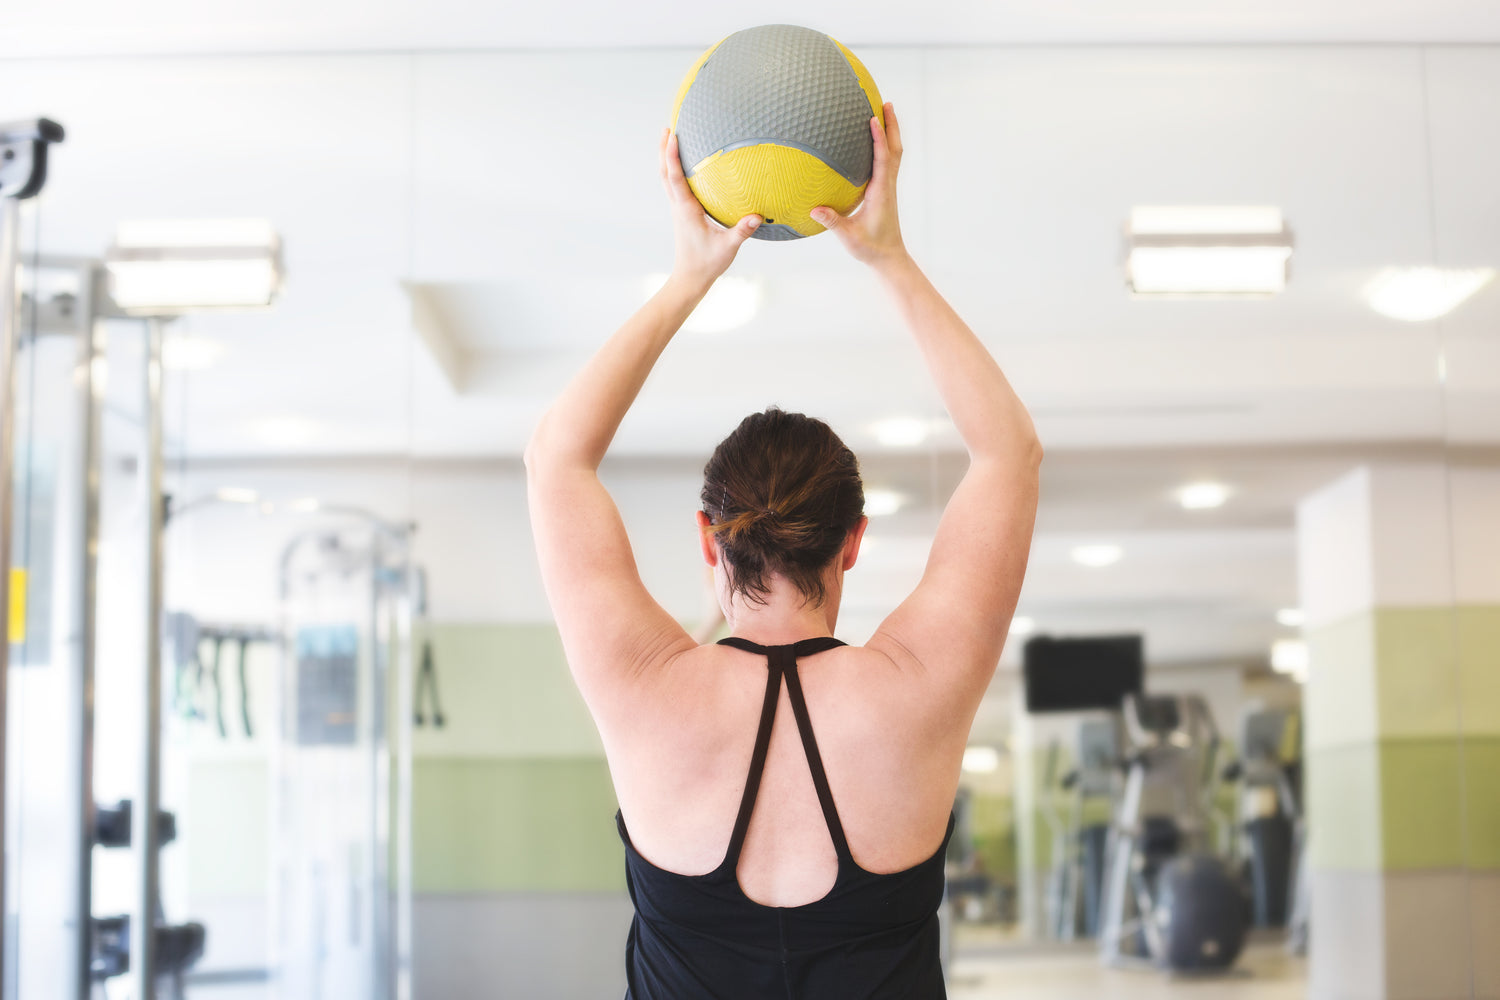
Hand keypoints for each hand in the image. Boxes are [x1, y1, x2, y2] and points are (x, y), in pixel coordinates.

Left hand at [660, 129, 760, 287]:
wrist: (690, 278)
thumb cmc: (707, 263)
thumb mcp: (728, 247)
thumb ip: (741, 231)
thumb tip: (757, 216)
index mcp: (686, 210)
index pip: (675, 178)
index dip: (673, 155)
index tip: (673, 135)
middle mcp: (678, 207)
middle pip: (664, 173)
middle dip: (664, 150)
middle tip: (668, 127)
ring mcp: (678, 210)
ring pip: (666, 179)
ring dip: (666, 159)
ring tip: (671, 139)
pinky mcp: (682, 214)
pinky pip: (674, 187)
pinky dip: (674, 171)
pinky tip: (684, 166)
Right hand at [812, 102, 908, 267]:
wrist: (888, 257)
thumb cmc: (869, 248)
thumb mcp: (849, 237)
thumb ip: (833, 222)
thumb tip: (814, 210)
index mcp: (881, 193)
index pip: (882, 160)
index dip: (879, 138)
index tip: (873, 118)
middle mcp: (888, 186)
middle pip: (895, 149)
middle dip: (891, 125)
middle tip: (885, 103)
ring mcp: (888, 187)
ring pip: (894, 154)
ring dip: (891, 132)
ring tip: (884, 112)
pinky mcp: (885, 191)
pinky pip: (888, 162)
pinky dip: (885, 145)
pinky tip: (875, 139)